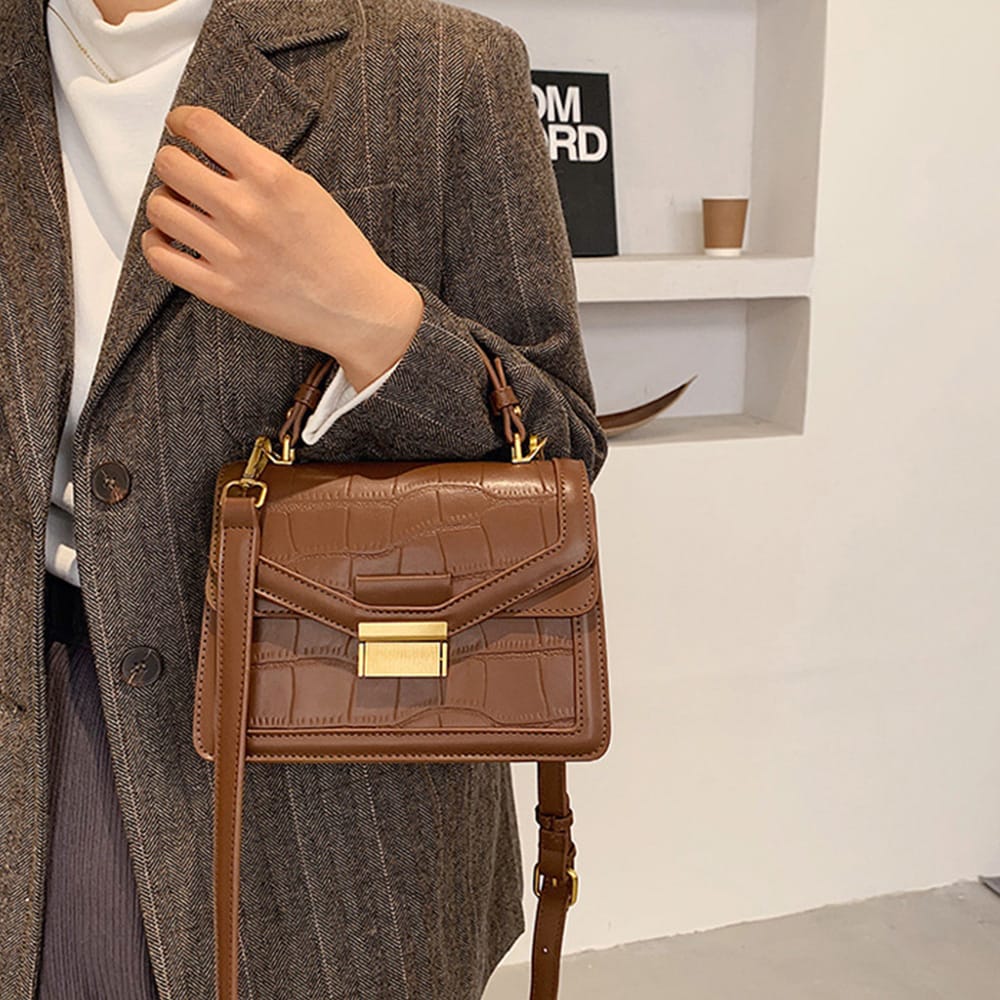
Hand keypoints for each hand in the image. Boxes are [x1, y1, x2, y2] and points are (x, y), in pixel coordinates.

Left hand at [140, 104, 423, 390]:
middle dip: (174, 165)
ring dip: (166, 205)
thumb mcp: (308, 191)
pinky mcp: (222, 290)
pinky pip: (160, 258)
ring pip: (159, 209)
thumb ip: (261, 170)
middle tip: (184, 176)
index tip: (181, 127)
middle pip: (170, 165)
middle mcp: (246, 211)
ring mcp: (231, 253)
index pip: (201, 127)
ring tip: (183, 212)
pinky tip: (172, 242)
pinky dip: (157, 244)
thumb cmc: (338, 252)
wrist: (357, 310)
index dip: (183, 122)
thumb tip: (212, 154)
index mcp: (273, 178)